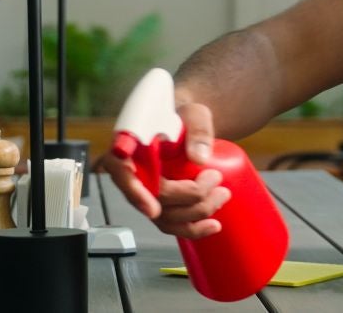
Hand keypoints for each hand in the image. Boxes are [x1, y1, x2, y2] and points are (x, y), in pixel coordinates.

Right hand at [106, 102, 231, 238]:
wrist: (190, 124)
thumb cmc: (186, 115)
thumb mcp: (194, 113)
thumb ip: (198, 130)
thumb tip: (199, 157)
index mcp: (129, 146)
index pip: (120, 171)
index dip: (134, 192)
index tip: (153, 208)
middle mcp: (132, 172)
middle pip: (151, 198)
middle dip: (187, 197)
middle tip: (215, 180)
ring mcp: (146, 192)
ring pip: (163, 217)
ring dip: (195, 215)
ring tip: (222, 196)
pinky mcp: (162, 203)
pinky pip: (172, 224)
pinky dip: (193, 229)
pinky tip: (213, 226)